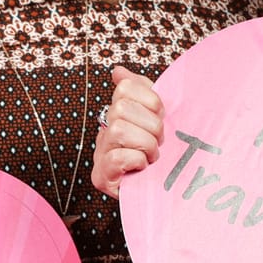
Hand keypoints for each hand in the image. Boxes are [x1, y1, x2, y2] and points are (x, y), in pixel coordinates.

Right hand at [92, 65, 163, 198]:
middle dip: (151, 126)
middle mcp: (104, 130)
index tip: (161, 118)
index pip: (126, 87)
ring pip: (119, 130)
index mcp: (118, 112)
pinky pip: (117, 158)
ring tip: (151, 156)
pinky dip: (136, 161)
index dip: (152, 102)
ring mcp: (100, 153)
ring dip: (145, 145)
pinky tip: (142, 167)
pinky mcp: (102, 177)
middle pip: (121, 107)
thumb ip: (141, 90)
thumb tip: (118, 71)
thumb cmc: (161, 154)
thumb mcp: (158, 118)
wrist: (162, 192)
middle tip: (158, 142)